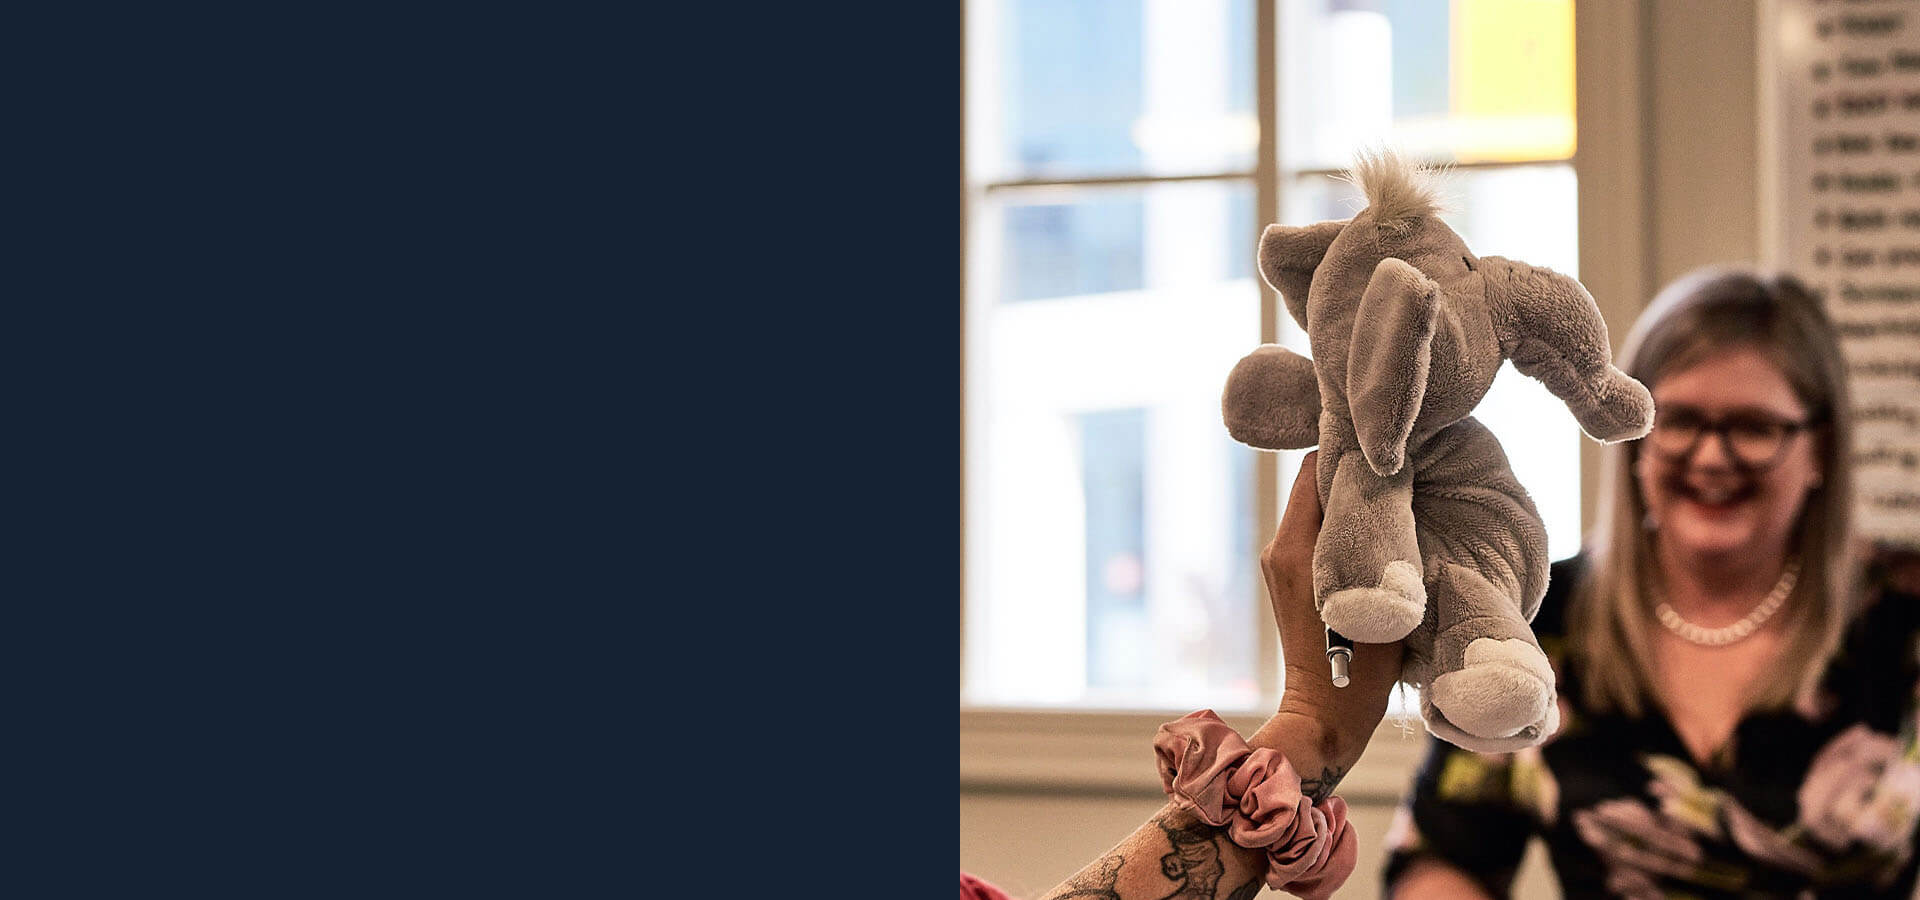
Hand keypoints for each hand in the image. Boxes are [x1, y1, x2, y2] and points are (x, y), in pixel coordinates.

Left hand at [1247, 451, 1404, 788]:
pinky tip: (1378, 530)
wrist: (1327, 714)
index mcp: (1297, 546)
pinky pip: (1315, 532)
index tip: (1386, 448)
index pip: (1315, 467)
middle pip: (1315, 482)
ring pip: (1317, 507)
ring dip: (1349, 499)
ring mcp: (1280, 563)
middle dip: (1352, 472)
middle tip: (1398, 467)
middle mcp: (1280, 547)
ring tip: (1393, 497)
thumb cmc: (1360, 665)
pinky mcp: (1289, 578)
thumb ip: (1381, 541)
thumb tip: (1395, 491)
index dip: (1349, 450)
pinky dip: (1342, 524)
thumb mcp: (1382, 596)